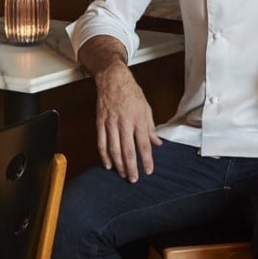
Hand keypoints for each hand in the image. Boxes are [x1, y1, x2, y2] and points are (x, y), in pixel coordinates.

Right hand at [93, 57, 162, 180]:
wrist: (113, 79)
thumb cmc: (132, 93)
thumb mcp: (147, 108)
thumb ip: (151, 128)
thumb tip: (157, 143)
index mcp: (138, 119)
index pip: (143, 144)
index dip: (146, 160)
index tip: (148, 171)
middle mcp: (124, 123)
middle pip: (127, 150)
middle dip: (131, 167)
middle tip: (134, 179)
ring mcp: (111, 123)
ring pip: (113, 149)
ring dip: (118, 164)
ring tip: (123, 174)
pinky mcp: (100, 123)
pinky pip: (101, 142)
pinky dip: (104, 155)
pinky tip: (108, 164)